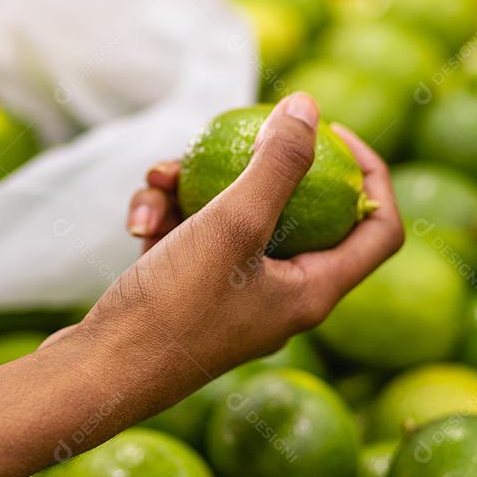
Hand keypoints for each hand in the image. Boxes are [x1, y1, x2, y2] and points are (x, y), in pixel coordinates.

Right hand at [103, 92, 403, 377]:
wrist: (100, 371)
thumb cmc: (175, 307)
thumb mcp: (232, 224)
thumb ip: (277, 164)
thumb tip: (308, 105)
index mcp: (312, 290)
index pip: (377, 228)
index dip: (369, 174)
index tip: (330, 132)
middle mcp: (279, 295)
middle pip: (294, 211)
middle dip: (252, 166)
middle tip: (228, 137)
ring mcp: (231, 295)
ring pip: (230, 217)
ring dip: (191, 188)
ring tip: (157, 180)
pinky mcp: (188, 293)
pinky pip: (191, 237)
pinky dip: (166, 217)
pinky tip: (138, 220)